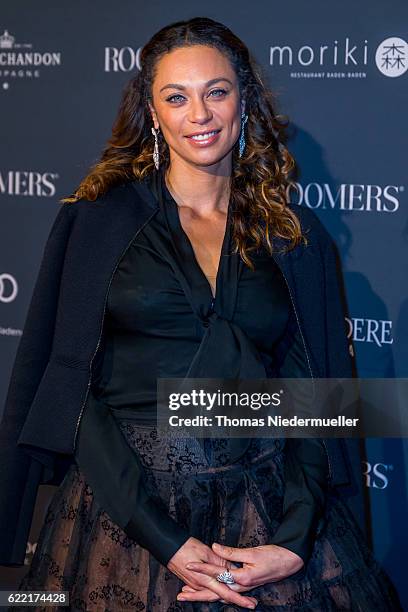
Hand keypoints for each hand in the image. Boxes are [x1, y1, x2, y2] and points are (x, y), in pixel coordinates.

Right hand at [167, 537, 257, 608]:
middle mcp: (201, 586)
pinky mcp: (192, 582)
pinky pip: (207, 591)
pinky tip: (222, 593)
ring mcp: (195, 585)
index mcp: (206, 580)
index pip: (226, 593)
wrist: (167, 547)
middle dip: (237, 600)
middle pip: (222, 596)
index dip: (240, 599)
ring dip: (228, 596)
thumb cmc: (185, 547)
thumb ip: (220, 562)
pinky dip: (217, 593)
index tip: (251, 604)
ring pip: (215, 594)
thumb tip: (234, 570)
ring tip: (242, 598)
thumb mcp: (206, 552)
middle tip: (251, 603)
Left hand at [177, 542, 303, 603]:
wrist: (288, 562)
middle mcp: (241, 586)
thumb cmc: (272, 556)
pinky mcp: (244, 585)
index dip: (202, 567)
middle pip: (215, 593)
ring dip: (203, 593)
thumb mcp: (251, 552)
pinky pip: (226, 591)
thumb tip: (214, 547)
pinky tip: (206, 589)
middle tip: (181, 594)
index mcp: (242, 578)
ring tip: (188, 592)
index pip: (217, 573)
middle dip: (197, 594)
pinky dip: (214, 590)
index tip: (189, 564)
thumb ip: (231, 552)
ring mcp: (242, 588)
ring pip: (219, 593)